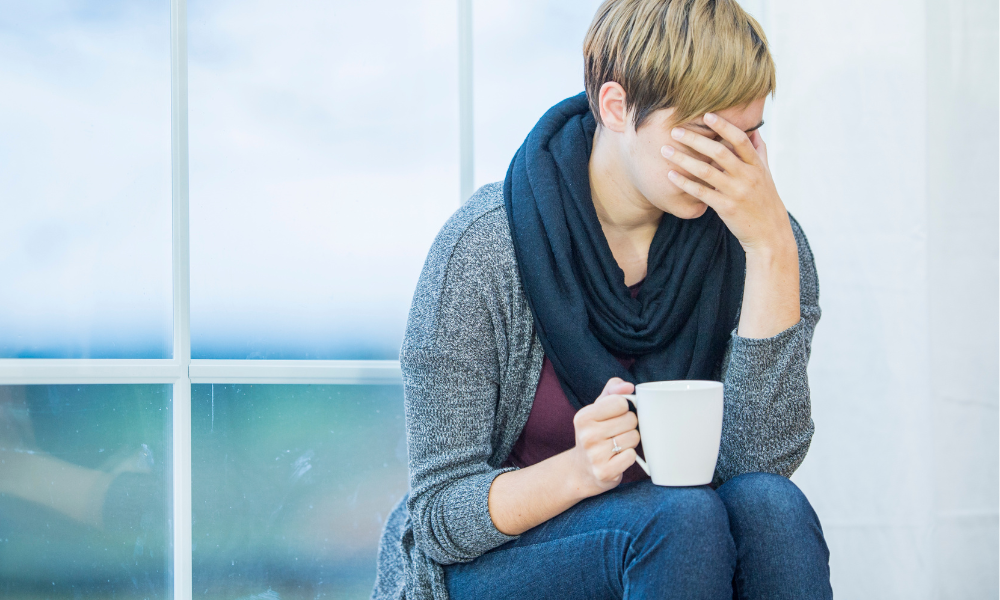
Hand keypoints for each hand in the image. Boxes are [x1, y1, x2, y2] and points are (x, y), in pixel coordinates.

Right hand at [569, 377, 639, 497]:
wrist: (581, 470)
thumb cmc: (594, 434)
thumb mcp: (597, 409)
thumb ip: (612, 391)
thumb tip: (628, 386)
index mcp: (583, 417)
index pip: (621, 402)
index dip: (624, 409)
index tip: (615, 416)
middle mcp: (587, 435)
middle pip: (630, 420)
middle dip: (629, 426)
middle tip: (616, 433)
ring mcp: (595, 455)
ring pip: (633, 438)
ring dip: (630, 441)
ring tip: (617, 445)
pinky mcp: (604, 472)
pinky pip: (631, 456)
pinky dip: (628, 457)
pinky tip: (617, 458)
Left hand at [660, 113, 794, 255]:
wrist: (769, 234)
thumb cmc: (764, 201)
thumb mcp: (766, 174)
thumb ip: (758, 151)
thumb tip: (753, 129)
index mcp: (757, 165)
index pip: (740, 139)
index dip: (724, 126)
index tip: (706, 115)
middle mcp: (747, 176)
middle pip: (719, 152)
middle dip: (695, 139)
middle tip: (675, 130)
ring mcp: (736, 192)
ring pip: (706, 171)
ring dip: (683, 159)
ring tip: (665, 151)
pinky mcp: (726, 208)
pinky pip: (701, 193)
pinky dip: (685, 183)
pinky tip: (670, 176)